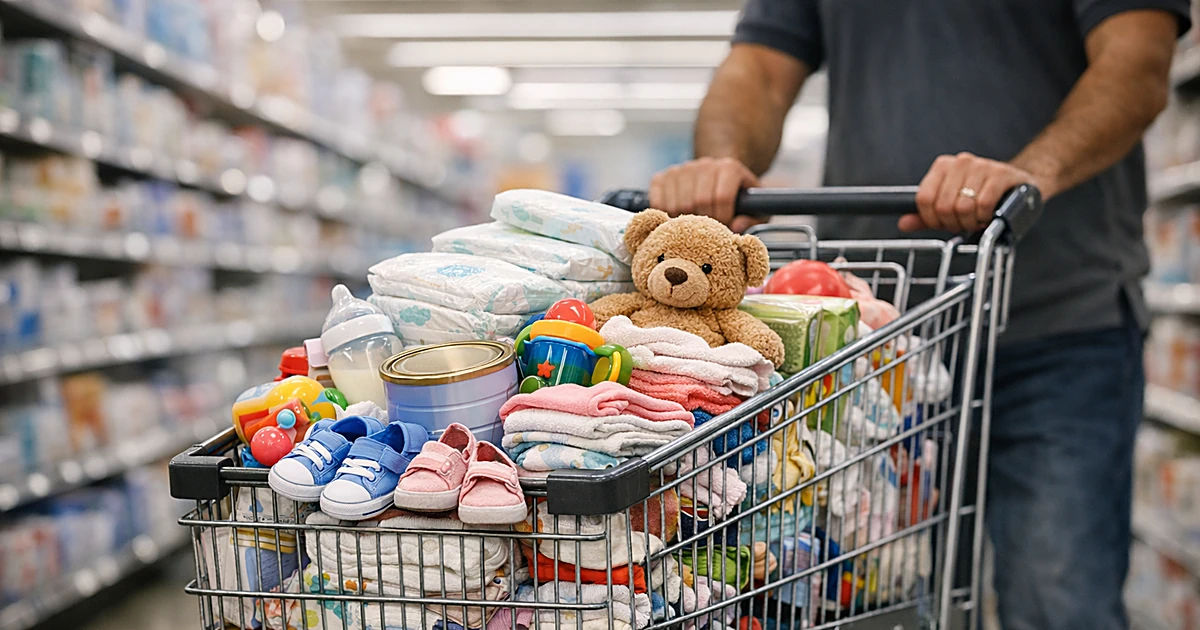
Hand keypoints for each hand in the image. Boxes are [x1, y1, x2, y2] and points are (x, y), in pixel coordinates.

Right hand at [649, 157, 763, 232]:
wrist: (718, 178)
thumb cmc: (738, 198)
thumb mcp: (756, 208)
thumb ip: (753, 219)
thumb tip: (736, 227)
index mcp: (729, 167)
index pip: (721, 197)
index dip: (723, 219)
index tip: (725, 227)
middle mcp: (704, 163)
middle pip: (698, 201)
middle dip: (704, 222)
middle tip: (708, 230)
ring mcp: (681, 169)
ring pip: (677, 204)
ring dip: (684, 221)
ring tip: (694, 225)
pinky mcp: (662, 177)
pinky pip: (658, 202)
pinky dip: (665, 216)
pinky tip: (677, 218)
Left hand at [902, 152, 1040, 232]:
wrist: (1018, 185)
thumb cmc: (980, 196)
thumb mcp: (949, 206)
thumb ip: (925, 216)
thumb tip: (903, 223)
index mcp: (942, 166)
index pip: (923, 199)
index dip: (931, 219)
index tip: (943, 224)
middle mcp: (960, 162)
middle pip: (942, 206)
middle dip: (953, 223)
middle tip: (964, 223)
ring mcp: (981, 166)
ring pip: (962, 207)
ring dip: (970, 222)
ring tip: (977, 219)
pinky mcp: (1001, 174)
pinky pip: (983, 204)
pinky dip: (984, 216)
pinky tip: (988, 215)